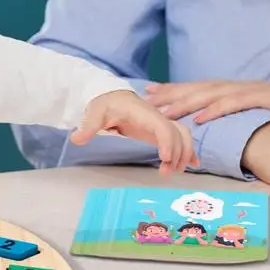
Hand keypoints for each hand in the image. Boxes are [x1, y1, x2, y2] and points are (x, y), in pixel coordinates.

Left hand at [70, 89, 198, 173]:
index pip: (162, 126)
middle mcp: (157, 117)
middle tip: (166, 172)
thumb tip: (76, 138)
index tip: (166, 159)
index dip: (167, 142)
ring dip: (184, 154)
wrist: (112, 97)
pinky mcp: (160, 131)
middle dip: (178, 153)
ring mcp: (160, 124)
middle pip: (178, 133)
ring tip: (173, 172)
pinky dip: (188, 150)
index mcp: (143, 112)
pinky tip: (193, 164)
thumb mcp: (95, 113)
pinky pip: (180, 138)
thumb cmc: (105, 104)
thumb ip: (88, 126)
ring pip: (182, 136)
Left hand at [145, 81, 269, 124]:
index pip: (201, 89)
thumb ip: (238, 123)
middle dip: (174, 93)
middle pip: (202, 88)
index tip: (152, 93)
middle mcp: (243, 86)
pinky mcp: (269, 97)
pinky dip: (218, 109)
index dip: (176, 89)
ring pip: (214, 93)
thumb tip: (213, 134)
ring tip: (166, 110)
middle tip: (149, 98)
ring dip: (189, 101)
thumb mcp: (259, 121)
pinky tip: (201, 117)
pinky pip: (238, 103)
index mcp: (239, 91)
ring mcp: (256, 89)